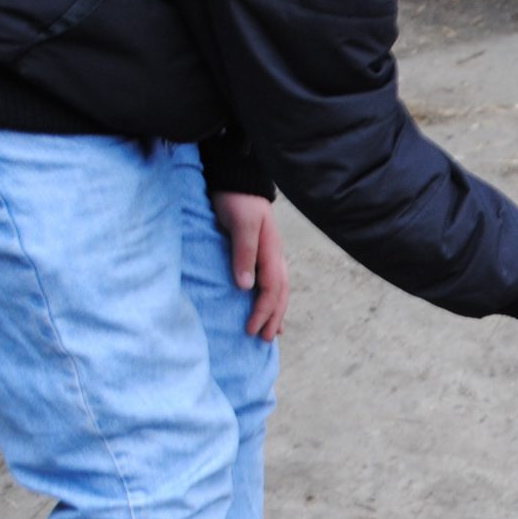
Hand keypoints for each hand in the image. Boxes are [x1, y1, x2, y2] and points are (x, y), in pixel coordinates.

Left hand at [212, 191, 288, 341]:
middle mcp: (275, 256)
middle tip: (263, 339)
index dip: (263, 311)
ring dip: (276, 311)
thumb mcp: (240, 224)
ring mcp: (271, 254)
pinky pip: (272, 281)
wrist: (238, 179)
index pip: (272, 289)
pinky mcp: (263, 252)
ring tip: (271, 331)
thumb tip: (246, 287)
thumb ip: (244, 253)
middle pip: (280, 293)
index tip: (250, 329)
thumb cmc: (237, 200)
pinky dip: (272, 298)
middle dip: (273, 317)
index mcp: (271, 252)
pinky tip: (268, 305)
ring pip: (279, 289)